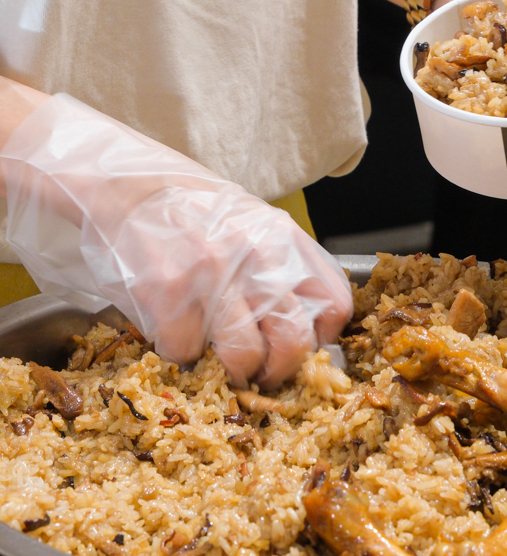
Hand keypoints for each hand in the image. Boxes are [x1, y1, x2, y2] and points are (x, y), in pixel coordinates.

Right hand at [0, 93, 352, 388]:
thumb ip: (282, 267)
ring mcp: (213, 274)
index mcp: (286, 239)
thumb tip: (305, 327)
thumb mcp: (254, 224)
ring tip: (216, 359)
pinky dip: (179, 351)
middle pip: (294, 342)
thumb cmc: (192, 209)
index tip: (304, 348)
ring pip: (243, 357)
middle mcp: (258, 256)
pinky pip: (186, 351)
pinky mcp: (168, 292)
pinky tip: (174, 329)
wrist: (125, 182)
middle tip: (261, 373)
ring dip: (230, 370)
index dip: (322, 338)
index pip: (333, 304)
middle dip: (278, 370)